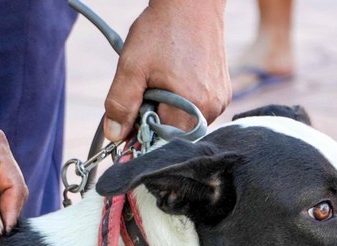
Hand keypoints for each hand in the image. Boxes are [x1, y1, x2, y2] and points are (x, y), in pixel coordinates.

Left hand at [103, 1, 230, 141]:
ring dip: (166, 113)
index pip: (162, 141)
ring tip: (159, 83)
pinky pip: (195, 111)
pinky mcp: (222, 92)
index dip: (142, 136)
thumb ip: (120, 105)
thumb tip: (114, 136)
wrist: (191, 2)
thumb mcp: (132, 67)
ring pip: (184, 124)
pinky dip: (179, 103)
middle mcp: (213, 107)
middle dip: (154, 122)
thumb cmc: (162, 29)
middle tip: (143, 94)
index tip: (129, 123)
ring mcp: (221, 100)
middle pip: (175, 135)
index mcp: (193, 105)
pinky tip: (172, 81)